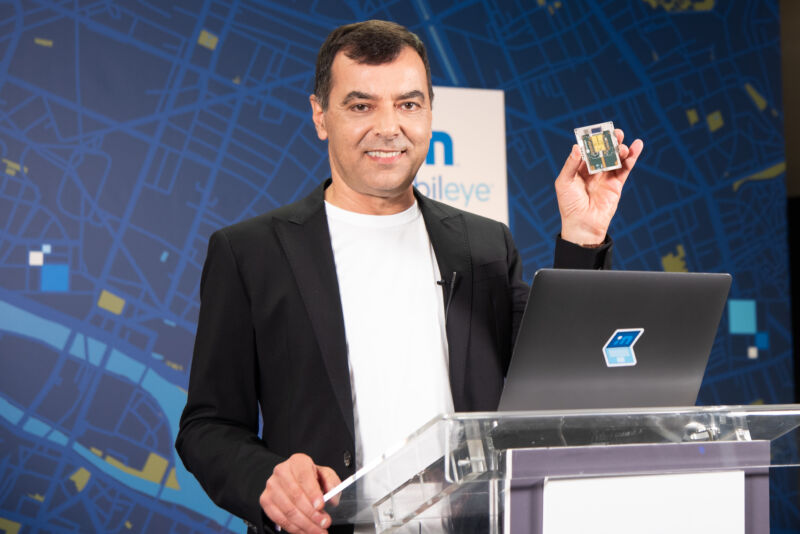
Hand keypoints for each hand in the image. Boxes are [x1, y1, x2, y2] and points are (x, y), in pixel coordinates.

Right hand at [260, 453, 340, 532]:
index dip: (313, 493)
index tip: (321, 506)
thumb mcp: (326, 475)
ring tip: (318, 530)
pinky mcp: (266, 500)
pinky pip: (280, 519)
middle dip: (312, 513)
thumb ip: (332, 484)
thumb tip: (332, 498)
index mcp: (298, 462)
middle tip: (325, 522)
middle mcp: (282, 472)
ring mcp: (272, 487)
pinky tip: (305, 531)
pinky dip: (295, 529)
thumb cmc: (310, 478)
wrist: (293, 480)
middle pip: (296, 496)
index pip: (304, 477)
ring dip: (305, 524)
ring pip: (288, 510)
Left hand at [555, 129, 642, 245]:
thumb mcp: (564, 183)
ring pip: (615, 158)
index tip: (598, 131)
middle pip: (604, 152)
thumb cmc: (569, 205)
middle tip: (615, 132)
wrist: (583, 225)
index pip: (587, 150)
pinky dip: (632, 158)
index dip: (593, 141)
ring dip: (621, 149)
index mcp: (579, 169)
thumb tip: (576, 147)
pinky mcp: (616, 184)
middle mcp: (593, 171)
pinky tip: (636, 146)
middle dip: (610, 142)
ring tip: (623, 144)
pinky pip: (625, 168)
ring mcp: (605, 177)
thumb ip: (570, 165)